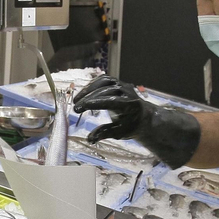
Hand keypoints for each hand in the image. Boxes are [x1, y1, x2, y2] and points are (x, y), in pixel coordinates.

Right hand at [71, 76, 202, 168]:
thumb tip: (89, 139)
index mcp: (130, 105)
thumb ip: (105, 133)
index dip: (95, 103)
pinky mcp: (116, 82)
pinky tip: (83, 93)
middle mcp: (127, 92)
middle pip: (105, 92)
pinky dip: (92, 85)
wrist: (143, 115)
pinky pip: (103, 79)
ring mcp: (122, 85)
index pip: (111, 102)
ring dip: (88, 90)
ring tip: (77, 100)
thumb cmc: (130, 125)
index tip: (81, 107)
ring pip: (103, 83)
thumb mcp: (120, 132)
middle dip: (89, 99)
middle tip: (76, 108)